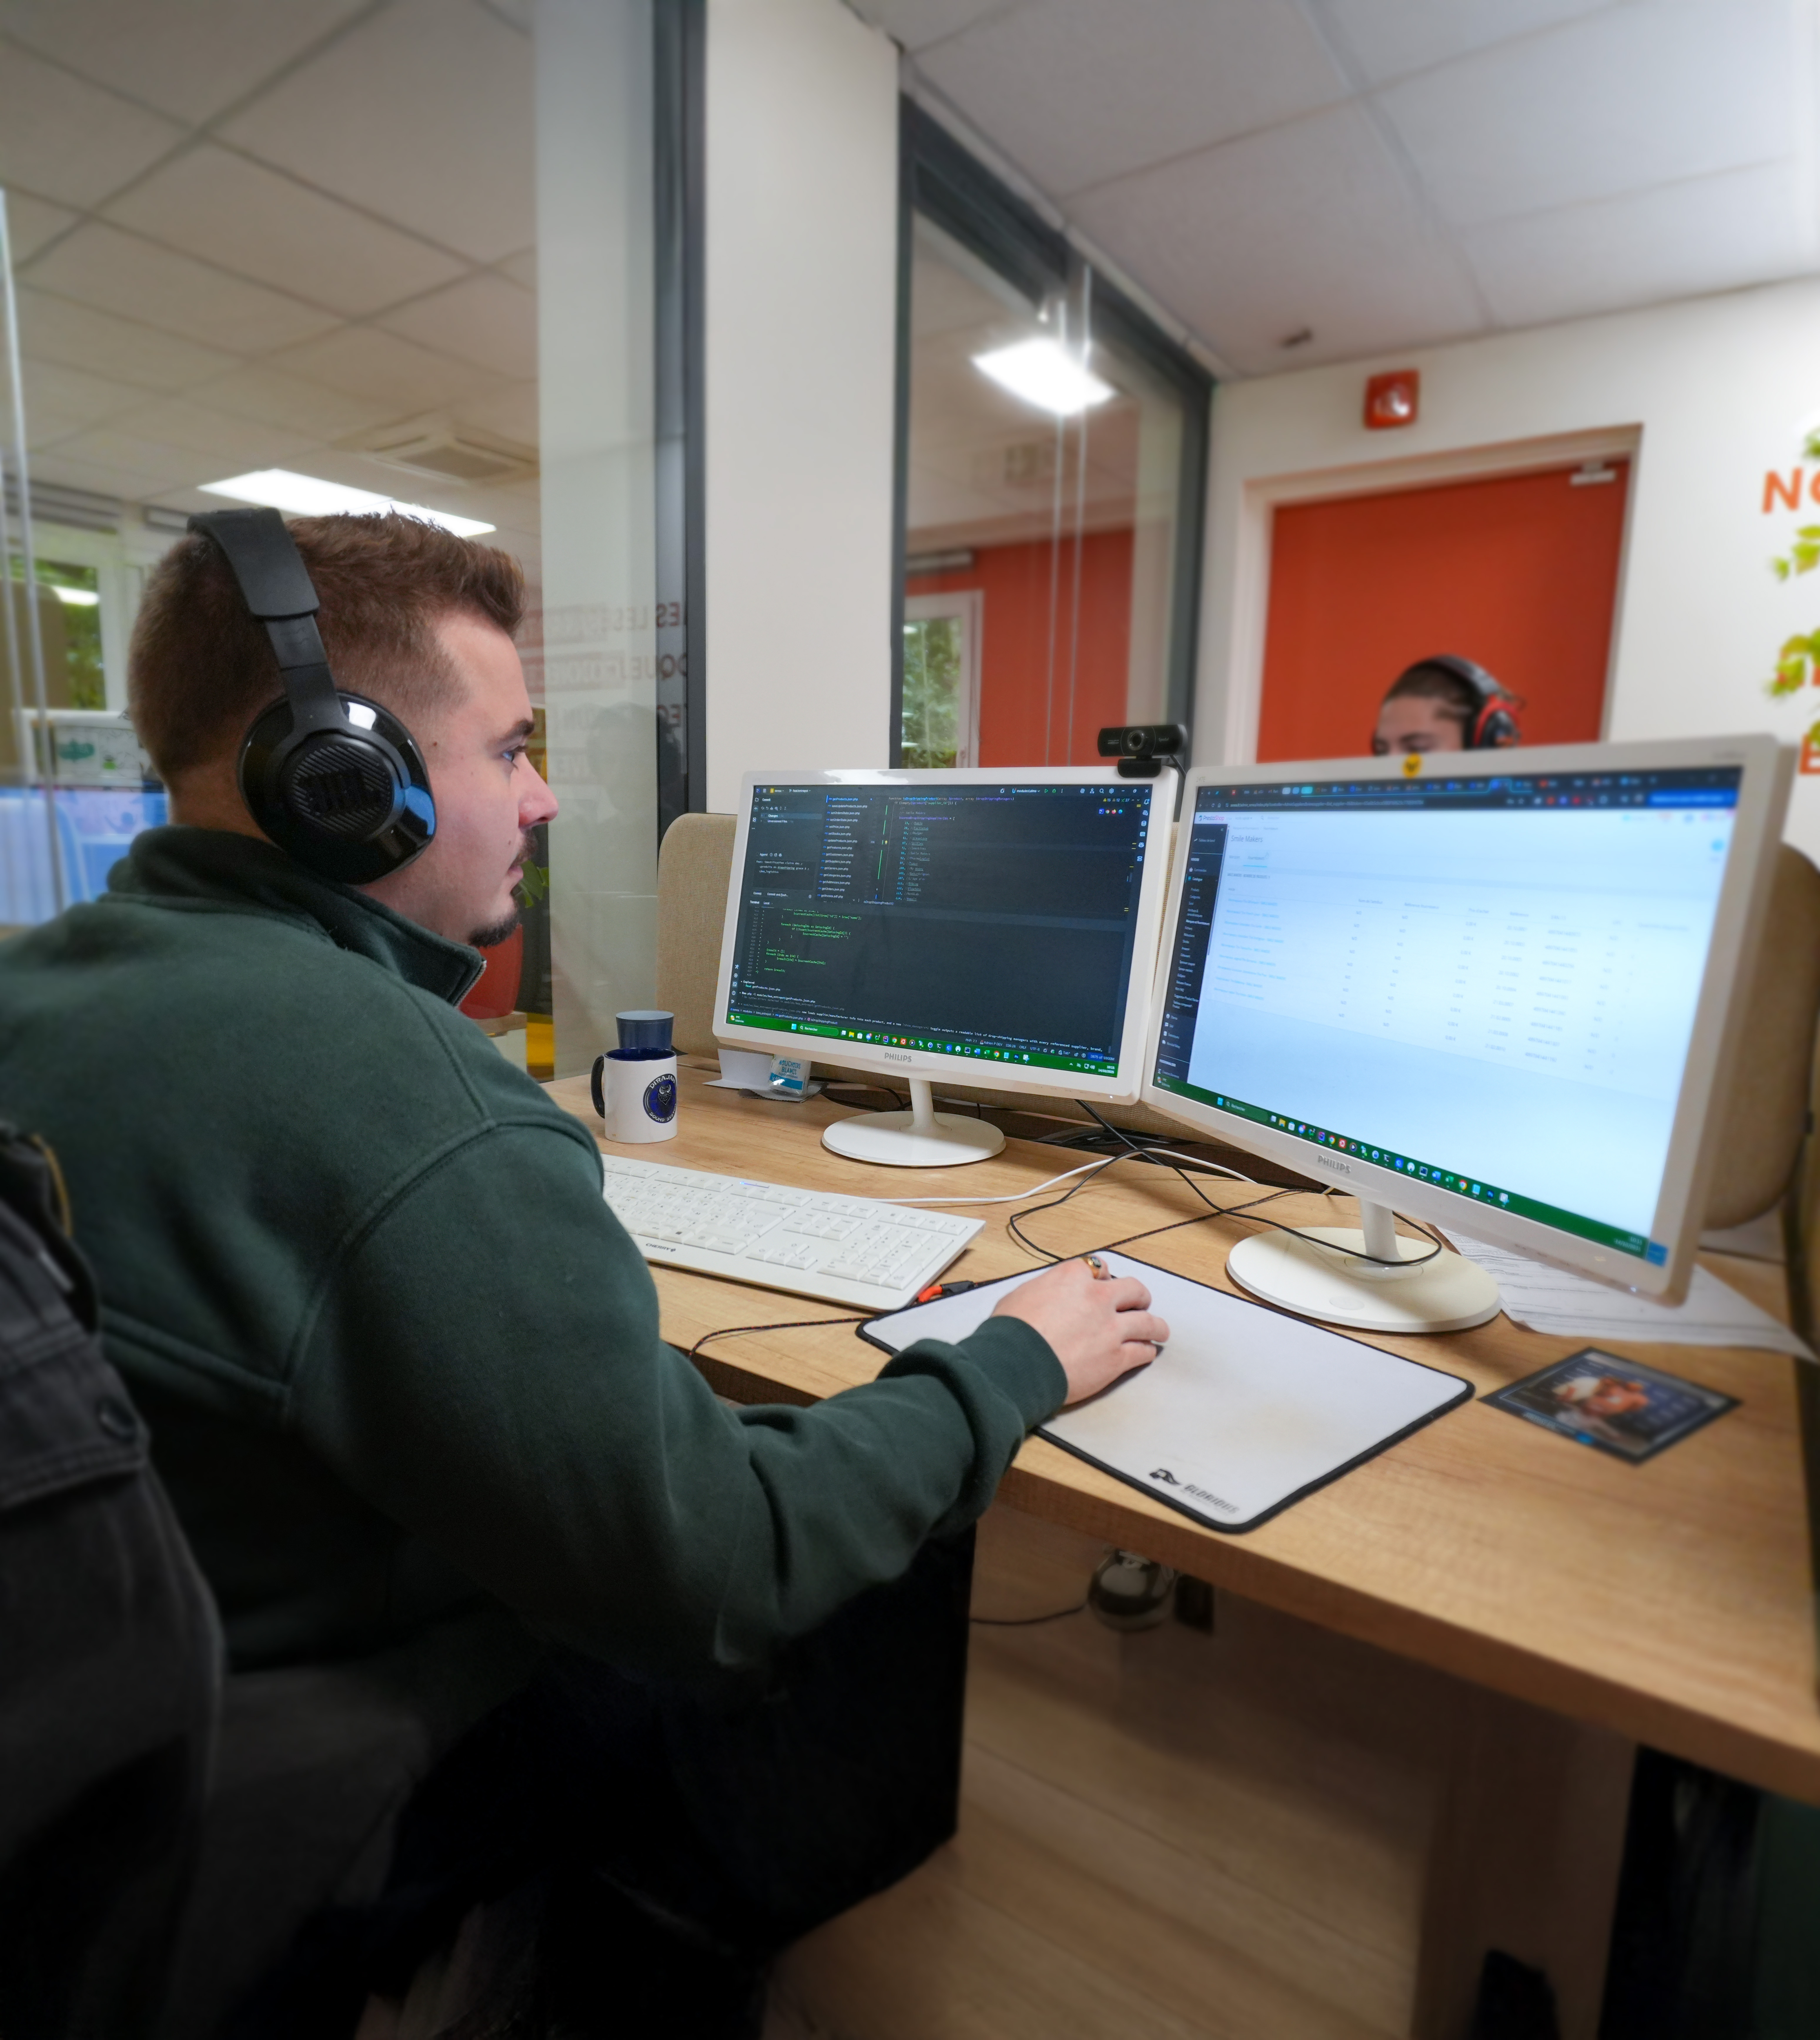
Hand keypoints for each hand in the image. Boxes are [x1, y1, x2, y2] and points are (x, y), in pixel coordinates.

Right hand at [991, 1258, 1168, 1405]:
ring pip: (1148, 1321)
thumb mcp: (1020, 1296)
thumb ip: (1043, 1290)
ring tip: (1160, 1330)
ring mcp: (1111, 1328)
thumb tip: (1045, 1295)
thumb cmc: (1011, 1333)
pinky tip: (1146, 1352)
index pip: (1098, 1267)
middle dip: (1138, 1296)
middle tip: (1140, 1302)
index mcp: (1072, 1278)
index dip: (1103, 1277)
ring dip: (1156, 1325)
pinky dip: (1146, 1351)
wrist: (1016, 1364)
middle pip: (1133, 1289)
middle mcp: (1097, 1298)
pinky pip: (1142, 1351)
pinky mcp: (1116, 1358)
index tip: (1104, 1282)